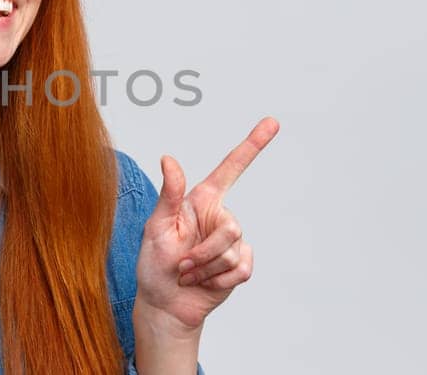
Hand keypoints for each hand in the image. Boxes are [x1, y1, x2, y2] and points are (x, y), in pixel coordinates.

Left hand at [134, 116, 278, 330]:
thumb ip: (169, 195)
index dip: (252, 145)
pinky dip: (218, 281)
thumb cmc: (154, 264)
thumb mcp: (156, 227)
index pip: (232, 169)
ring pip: (233, 251)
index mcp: (201, 201)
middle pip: (232, 228)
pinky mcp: (240, 265)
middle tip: (181, 265)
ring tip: (187, 274)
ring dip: (206, 269)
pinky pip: (241, 270)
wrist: (165, 304)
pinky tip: (204, 283)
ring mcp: (232, 242)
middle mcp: (219, 218)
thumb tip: (168, 159)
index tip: (271, 122)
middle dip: (204, 252)